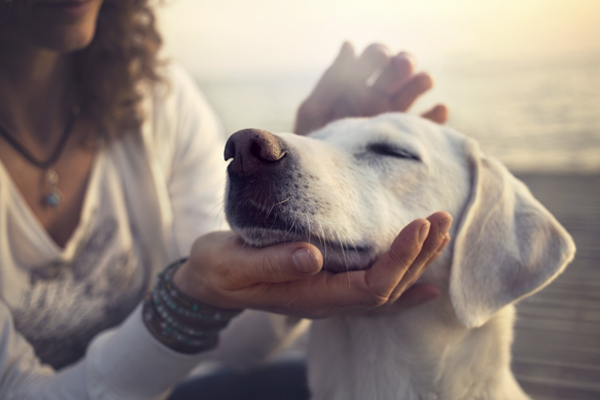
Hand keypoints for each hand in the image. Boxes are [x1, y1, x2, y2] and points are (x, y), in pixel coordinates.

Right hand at [173, 212, 451, 318]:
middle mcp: (328, 300)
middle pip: (388, 288)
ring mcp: (330, 295)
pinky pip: (374, 290)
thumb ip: (272, 263)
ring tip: (440, 232)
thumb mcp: (234, 264)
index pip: (370, 286)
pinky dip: (404, 283)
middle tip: (441, 218)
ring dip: (417, 262)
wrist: (209, 281)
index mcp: (311, 296)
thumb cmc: (219, 270)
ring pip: (386, 288)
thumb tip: (312, 255)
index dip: (399, 259)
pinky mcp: (328, 282)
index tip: (419, 224)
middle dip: (419, 255)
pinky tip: (427, 282)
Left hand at [294, 42, 447, 134]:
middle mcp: (377, 97)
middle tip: (403, 65)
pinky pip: (427, 125)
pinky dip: (436, 116)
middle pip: (398, 70)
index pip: (373, 58)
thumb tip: (349, 44)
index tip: (381, 57)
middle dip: (403, 63)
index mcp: (355, 85)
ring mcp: (393, 117)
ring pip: (414, 91)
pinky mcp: (405, 139)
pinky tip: (439, 109)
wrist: (323, 182)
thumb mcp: (314, 111)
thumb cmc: (313, 145)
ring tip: (424, 81)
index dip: (378, 54)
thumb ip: (331, 80)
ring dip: (421, 81)